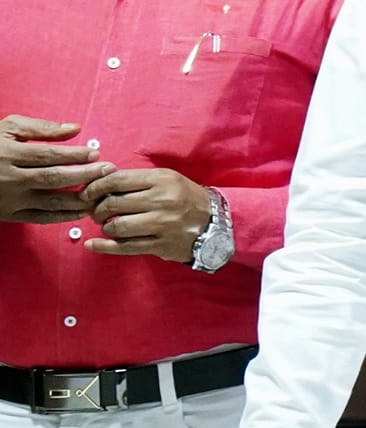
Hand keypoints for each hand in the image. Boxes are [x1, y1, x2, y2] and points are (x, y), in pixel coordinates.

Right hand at [0, 114, 112, 224]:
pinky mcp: (8, 215)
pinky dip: (62, 217)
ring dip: (78, 199)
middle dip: (84, 175)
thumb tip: (75, 129)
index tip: (95, 153)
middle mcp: (8, 179)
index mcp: (8, 155)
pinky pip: (40, 218)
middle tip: (108, 171)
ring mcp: (8, 200)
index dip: (75, 155)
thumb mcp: (8, 128)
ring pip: (49, 202)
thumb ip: (42, 128)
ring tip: (101, 193)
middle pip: (53, 178)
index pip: (49, 155)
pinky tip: (81, 211)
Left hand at [79, 168, 212, 261]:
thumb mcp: (166, 180)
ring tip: (108, 226)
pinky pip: (126, 247)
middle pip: (113, 204)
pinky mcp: (162, 245)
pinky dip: (104, 246)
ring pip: (117, 227)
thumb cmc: (185, 199)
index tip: (87, 194)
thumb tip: (99, 181)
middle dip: (96, 210)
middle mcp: (162, 201)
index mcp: (162, 180)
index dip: (95, 187)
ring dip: (105, 228)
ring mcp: (163, 224)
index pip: (117, 180)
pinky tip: (93, 244)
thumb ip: (136, 180)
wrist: (215, 223)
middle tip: (96, 213)